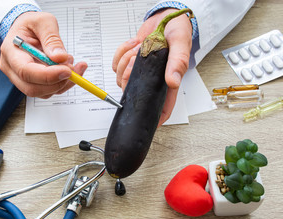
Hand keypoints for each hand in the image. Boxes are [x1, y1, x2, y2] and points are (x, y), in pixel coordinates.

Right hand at [0, 12, 87, 97]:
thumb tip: (60, 57)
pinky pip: (50, 90)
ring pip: (43, 93)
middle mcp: (13, 70)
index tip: (67, 71)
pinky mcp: (34, 83)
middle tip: (73, 69)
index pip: (25, 71)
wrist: (26, 29)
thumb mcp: (43, 21)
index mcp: (11, 52)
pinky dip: (64, 83)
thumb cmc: (31, 24)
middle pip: (32, 88)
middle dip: (57, 82)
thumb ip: (51, 38)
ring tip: (71, 63)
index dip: (48, 75)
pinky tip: (70, 68)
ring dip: (63, 83)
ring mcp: (22, 79)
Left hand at [112, 9, 192, 125]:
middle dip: (131, 74)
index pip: (162, 107)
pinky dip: (122, 51)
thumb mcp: (180, 44)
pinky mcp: (129, 62)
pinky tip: (134, 44)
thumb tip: (172, 82)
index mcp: (167, 81)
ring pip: (122, 77)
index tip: (145, 123)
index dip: (154, 119)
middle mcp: (152, 80)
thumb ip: (178, 63)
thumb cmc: (177, 30)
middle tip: (139, 57)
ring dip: (126, 59)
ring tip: (139, 48)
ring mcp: (139, 72)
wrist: (164, 16)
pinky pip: (117, 63)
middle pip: (133, 91)